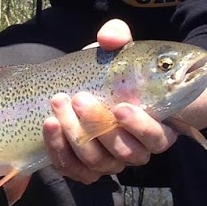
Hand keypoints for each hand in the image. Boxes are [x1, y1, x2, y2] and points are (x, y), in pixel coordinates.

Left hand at [42, 18, 174, 183]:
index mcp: (155, 128)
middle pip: (124, 152)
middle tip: (80, 99)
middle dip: (99, 126)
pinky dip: (58, 150)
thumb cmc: (114, 72)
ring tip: (59, 104)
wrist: (91, 92)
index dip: (140, 126)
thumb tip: (109, 37)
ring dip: (75, 134)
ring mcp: (109, 162)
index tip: (120, 107)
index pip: (157, 138)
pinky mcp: (83, 168)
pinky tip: (49, 124)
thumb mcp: (119, 52)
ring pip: (96, 161)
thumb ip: (119, 38)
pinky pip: (72, 169)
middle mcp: (135, 151)